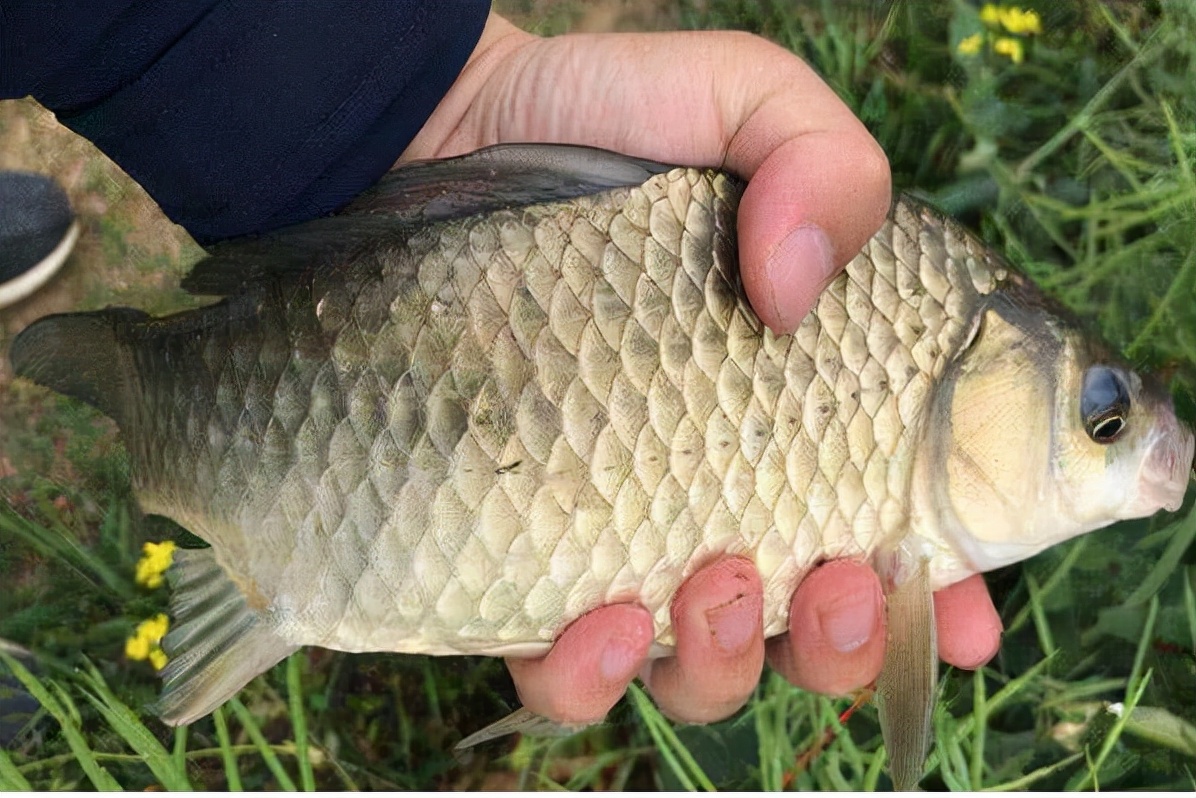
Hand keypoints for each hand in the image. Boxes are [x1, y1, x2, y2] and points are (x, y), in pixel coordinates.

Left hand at [402, 13, 1002, 725]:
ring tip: (718, 585)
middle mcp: (722, 487)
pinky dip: (593, 674)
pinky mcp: (522, 549)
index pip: (897, 529)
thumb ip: (823, 160)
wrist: (442, 140)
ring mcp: (620, 528)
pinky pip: (565, 665)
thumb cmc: (603, 123)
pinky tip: (599, 618)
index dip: (944, 596)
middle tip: (840, 579)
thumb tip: (798, 290)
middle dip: (844, 643)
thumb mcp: (742, 100)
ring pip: (699, 667)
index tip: (963, 610)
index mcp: (803, 408)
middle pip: (810, 630)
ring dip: (727, 662)